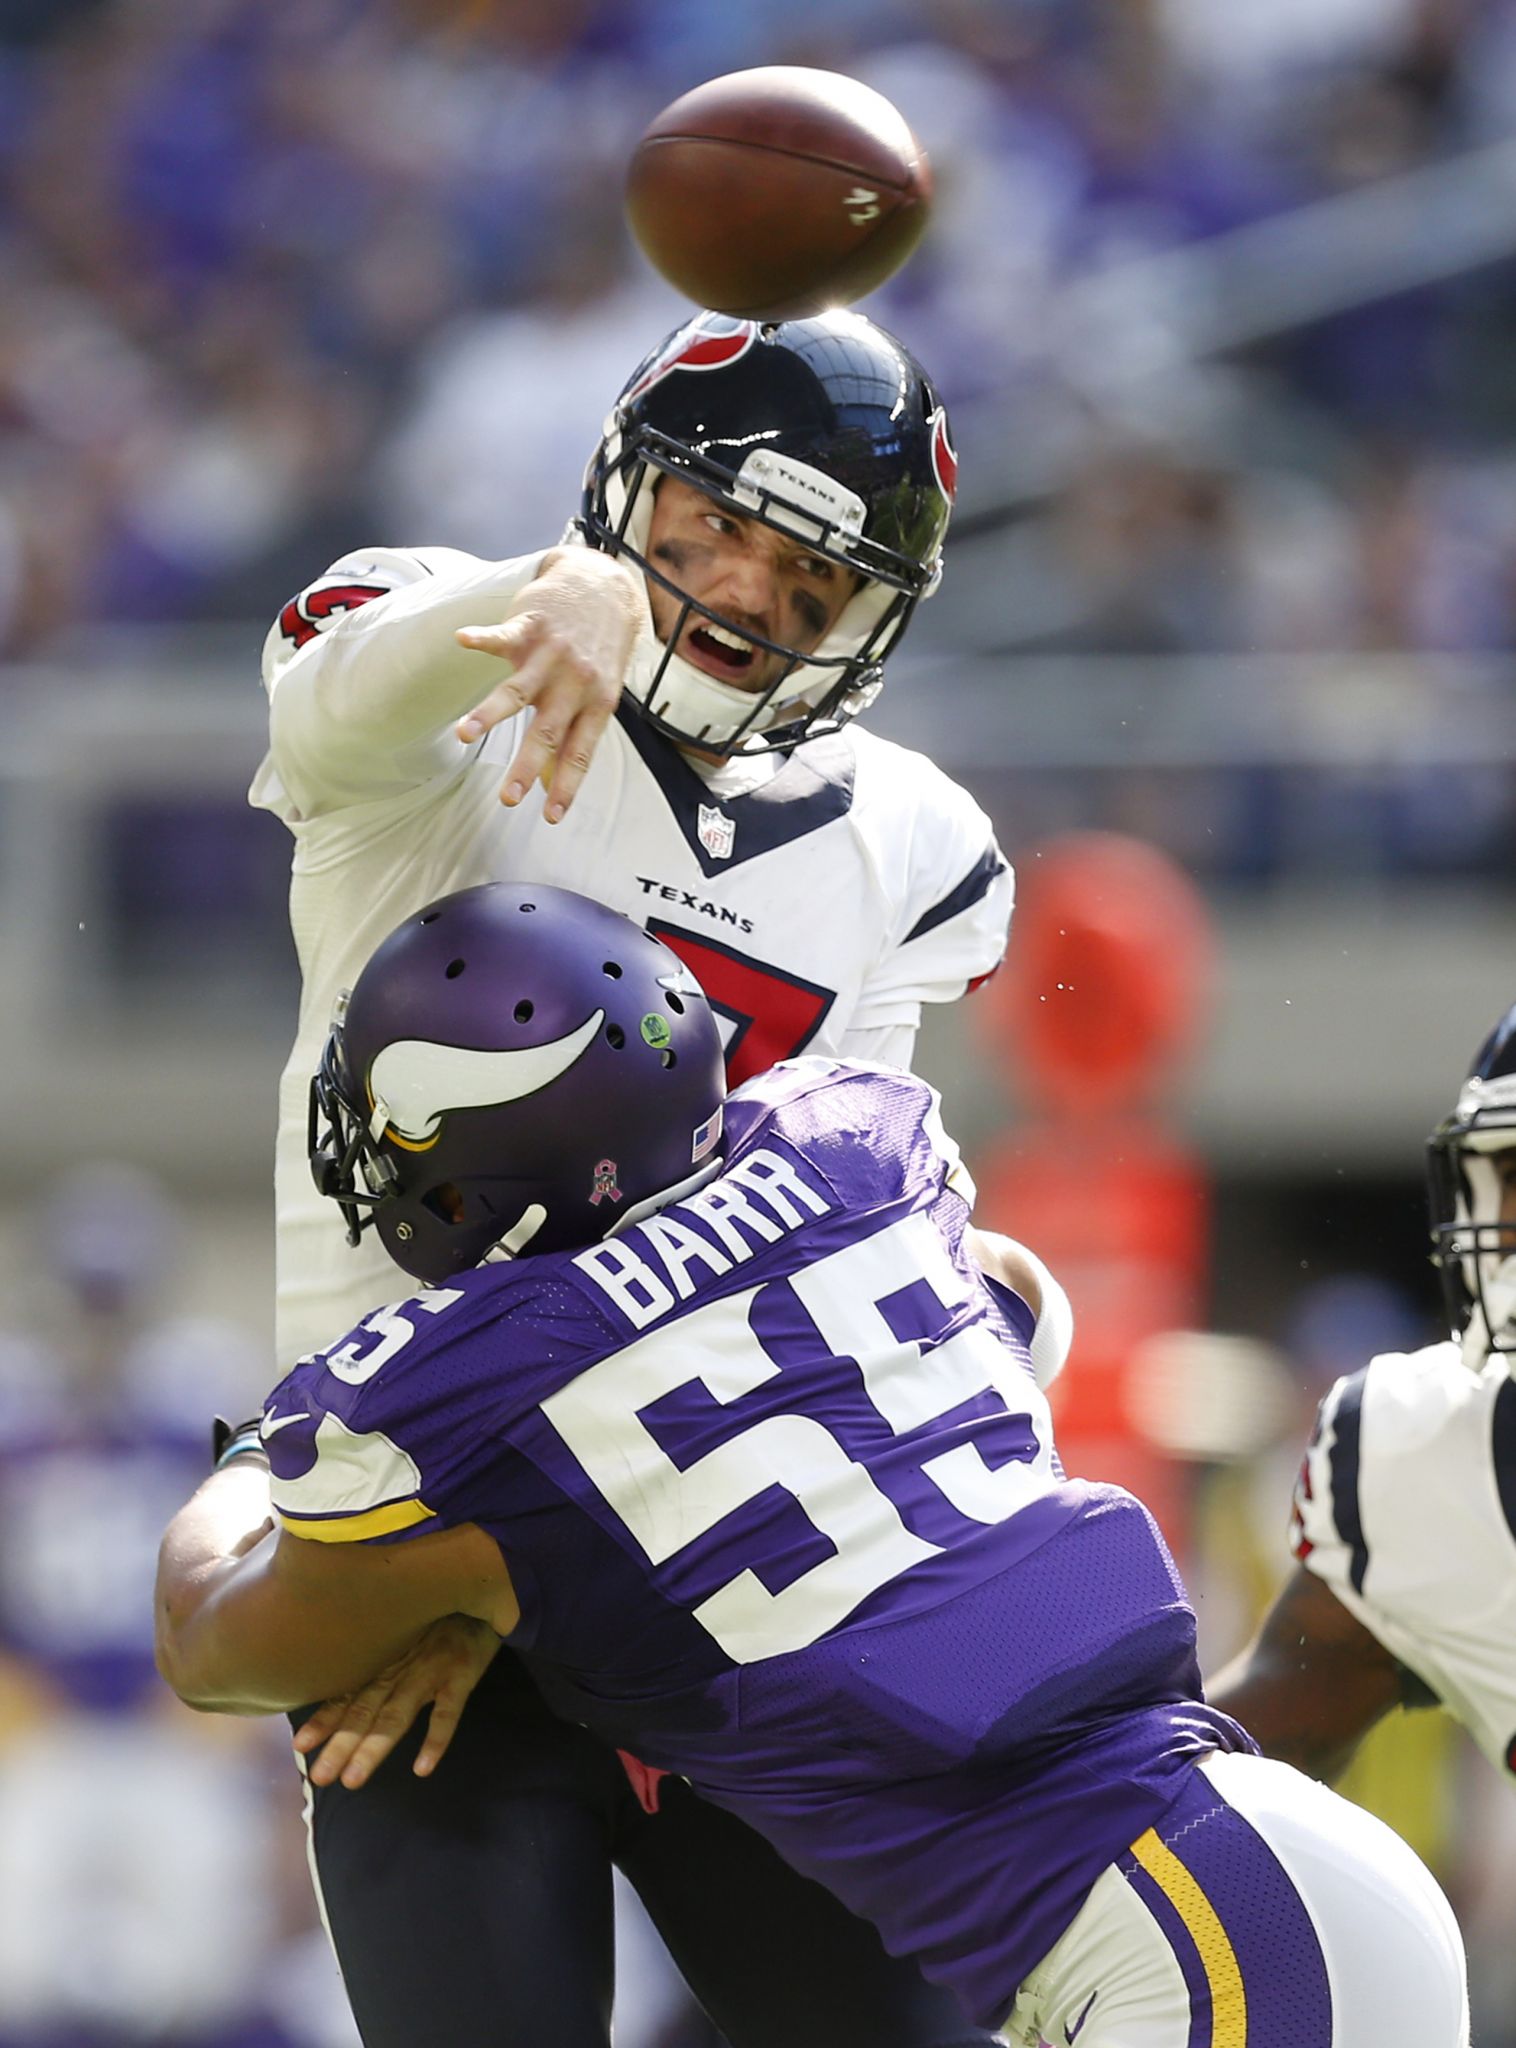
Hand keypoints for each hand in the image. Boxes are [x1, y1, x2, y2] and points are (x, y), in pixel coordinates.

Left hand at [292, 1614, 500, 1789]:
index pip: (348, 1695)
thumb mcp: (402, 1625)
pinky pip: (448, 1712)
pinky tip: (423, 1767)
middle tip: (319, 1777)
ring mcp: (430, 1672)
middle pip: (365, 1712)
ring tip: (353, 1780)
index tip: (299, 1746)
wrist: (482, 1581)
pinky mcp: (461, 1674)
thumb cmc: (438, 1608)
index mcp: (384, 1660)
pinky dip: (436, 1739)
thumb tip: (337, 1667)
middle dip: (340, 1745)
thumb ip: (378, 1648)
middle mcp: (400, 1669)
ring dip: (374, 1748)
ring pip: (396, 1717)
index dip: (324, 1720)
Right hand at [454, 547, 644, 821]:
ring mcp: (551, 654)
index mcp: (596, 702)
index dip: (566, 785)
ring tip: (463, 734)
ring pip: (516, 690)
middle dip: (526, 767)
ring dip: (488, 713)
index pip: (580, 752)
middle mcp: (574, 682)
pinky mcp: (530, 626)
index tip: (551, 816)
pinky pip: (503, 635)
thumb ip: (574, 735)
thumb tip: (553, 785)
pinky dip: (481, 638)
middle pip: (546, 731)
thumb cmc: (598, 649)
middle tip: (508, 798)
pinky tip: (462, 640)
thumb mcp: (599, 692)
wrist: (604, 586)